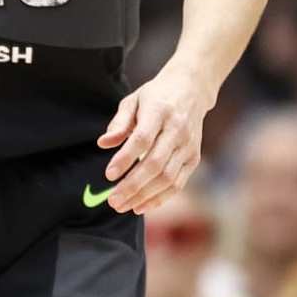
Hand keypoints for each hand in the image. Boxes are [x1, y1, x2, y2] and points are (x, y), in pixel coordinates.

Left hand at [96, 68, 208, 213]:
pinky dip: (160, 198)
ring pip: (167, 178)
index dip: (125, 159)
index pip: (142, 139)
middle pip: (155, 163)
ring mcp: (188, 146)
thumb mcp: (133, 100)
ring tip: (123, 206)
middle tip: (112, 200)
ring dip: (144, 196)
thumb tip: (102, 143)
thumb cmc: (156, 96)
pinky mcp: (193, 158)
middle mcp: (177, 130)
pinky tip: (142, 206)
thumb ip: (119, 123)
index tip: (108, 175)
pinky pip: (178, 183)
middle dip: (132, 185)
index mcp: (159, 111)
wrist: (191, 90)